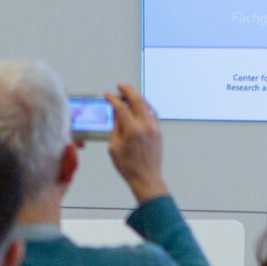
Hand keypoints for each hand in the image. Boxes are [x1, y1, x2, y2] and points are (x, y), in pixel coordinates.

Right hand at [107, 84, 167, 203]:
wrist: (146, 178)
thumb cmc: (129, 167)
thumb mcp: (114, 146)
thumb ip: (115, 127)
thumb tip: (116, 114)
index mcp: (132, 130)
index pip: (121, 107)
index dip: (112, 99)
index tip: (107, 95)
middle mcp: (145, 126)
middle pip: (137, 100)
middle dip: (127, 90)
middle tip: (120, 86)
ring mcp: (154, 128)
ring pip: (147, 105)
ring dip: (137, 97)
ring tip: (129, 95)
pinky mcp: (159, 132)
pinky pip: (153, 114)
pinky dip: (146, 107)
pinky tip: (140, 107)